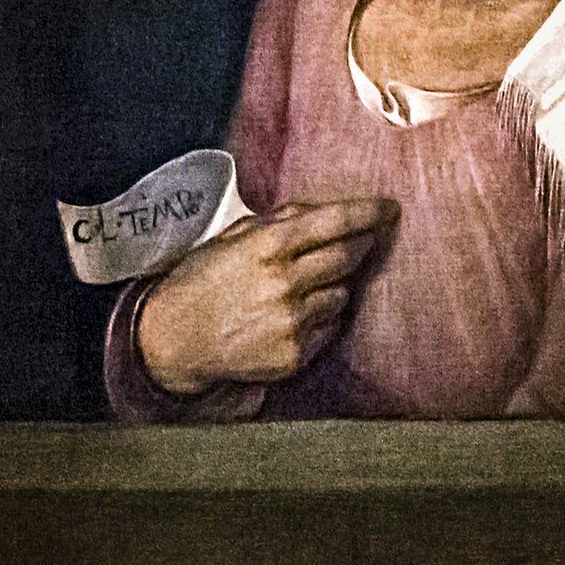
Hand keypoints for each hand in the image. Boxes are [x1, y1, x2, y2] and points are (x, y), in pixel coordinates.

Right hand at [136, 198, 396, 393]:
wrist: (174, 338)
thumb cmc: (203, 278)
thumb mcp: (236, 236)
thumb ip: (282, 220)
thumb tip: (326, 211)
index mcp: (268, 245)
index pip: (334, 222)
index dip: (368, 212)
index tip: (390, 209)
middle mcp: (284, 283)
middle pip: (348, 257)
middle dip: (360, 245)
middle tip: (362, 241)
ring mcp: (291, 322)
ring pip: (342, 294)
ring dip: (334, 285)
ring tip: (303, 286)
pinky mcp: (293, 355)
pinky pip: (329, 328)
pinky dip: (321, 318)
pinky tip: (293, 315)